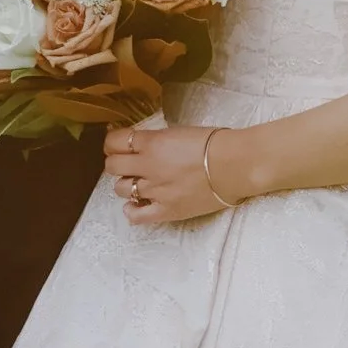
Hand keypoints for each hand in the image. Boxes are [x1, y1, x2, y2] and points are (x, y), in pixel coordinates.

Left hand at [103, 120, 232, 227]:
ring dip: (125, 184)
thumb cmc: (215, 144)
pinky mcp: (166, 210)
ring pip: (120, 189)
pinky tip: (137, 204)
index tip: (116, 144)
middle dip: (116, 162)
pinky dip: (132, 210)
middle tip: (126, 163)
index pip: (114, 141)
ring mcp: (155, 190)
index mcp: (151, 142)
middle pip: (112, 166)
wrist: (235, 165)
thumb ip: (156, 139)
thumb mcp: (179, 131)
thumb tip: (144, 143)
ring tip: (137, 182)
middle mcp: (148, 166)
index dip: (112, 142)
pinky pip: (136, 215)